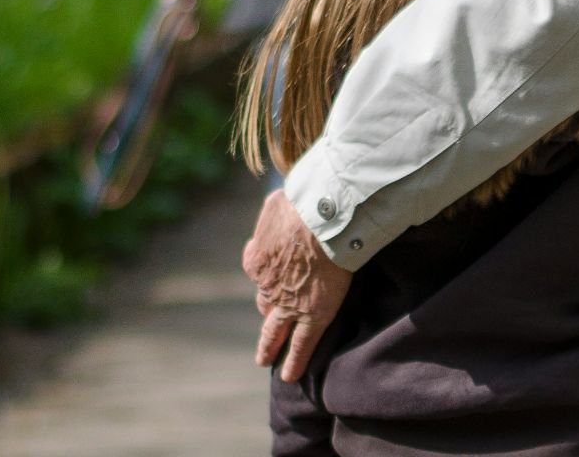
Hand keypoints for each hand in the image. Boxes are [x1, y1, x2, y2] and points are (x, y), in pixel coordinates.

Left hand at [243, 189, 352, 380]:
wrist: (323, 218)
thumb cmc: (302, 203)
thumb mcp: (275, 204)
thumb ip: (272, 214)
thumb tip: (275, 208)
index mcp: (256, 260)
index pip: (258, 275)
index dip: (267, 279)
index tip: (275, 279)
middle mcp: (266, 286)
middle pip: (264, 306)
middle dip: (265, 319)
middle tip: (264, 334)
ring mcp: (287, 304)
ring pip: (275, 331)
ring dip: (271, 347)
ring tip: (269, 359)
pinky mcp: (312, 315)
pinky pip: (300, 345)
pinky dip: (294, 362)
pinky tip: (290, 376)